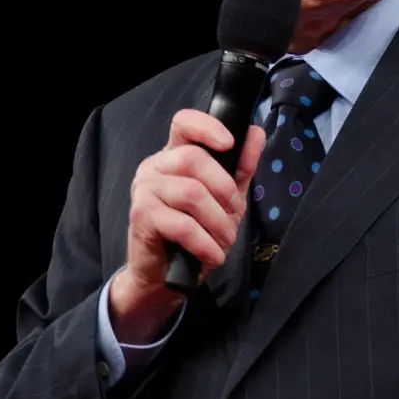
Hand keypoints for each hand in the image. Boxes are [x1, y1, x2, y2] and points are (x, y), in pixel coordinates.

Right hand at [112, 109, 264, 340]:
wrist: (162, 276)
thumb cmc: (193, 233)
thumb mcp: (225, 198)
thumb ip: (240, 167)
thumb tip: (256, 133)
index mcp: (174, 155)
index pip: (184, 123)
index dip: (207, 127)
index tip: (230, 143)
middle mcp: (154, 167)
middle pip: (193, 158)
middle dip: (224, 190)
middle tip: (234, 215)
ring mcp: (144, 189)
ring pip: (191, 193)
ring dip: (218, 222)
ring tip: (224, 240)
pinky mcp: (141, 216)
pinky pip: (182, 224)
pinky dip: (205, 243)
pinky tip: (212, 256)